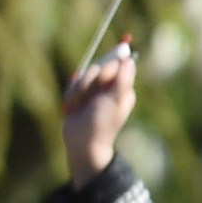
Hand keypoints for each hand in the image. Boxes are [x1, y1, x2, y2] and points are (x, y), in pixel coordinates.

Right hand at [62, 49, 136, 183]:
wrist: (82, 142)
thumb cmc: (103, 122)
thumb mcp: (115, 100)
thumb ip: (122, 80)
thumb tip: (130, 61)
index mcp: (123, 86)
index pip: (116, 63)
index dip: (107, 69)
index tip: (103, 80)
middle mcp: (109, 86)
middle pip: (97, 67)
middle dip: (89, 82)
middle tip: (90, 98)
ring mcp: (94, 90)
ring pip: (82, 76)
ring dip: (78, 92)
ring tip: (80, 107)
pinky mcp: (80, 95)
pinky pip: (72, 86)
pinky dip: (71, 97)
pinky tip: (74, 109)